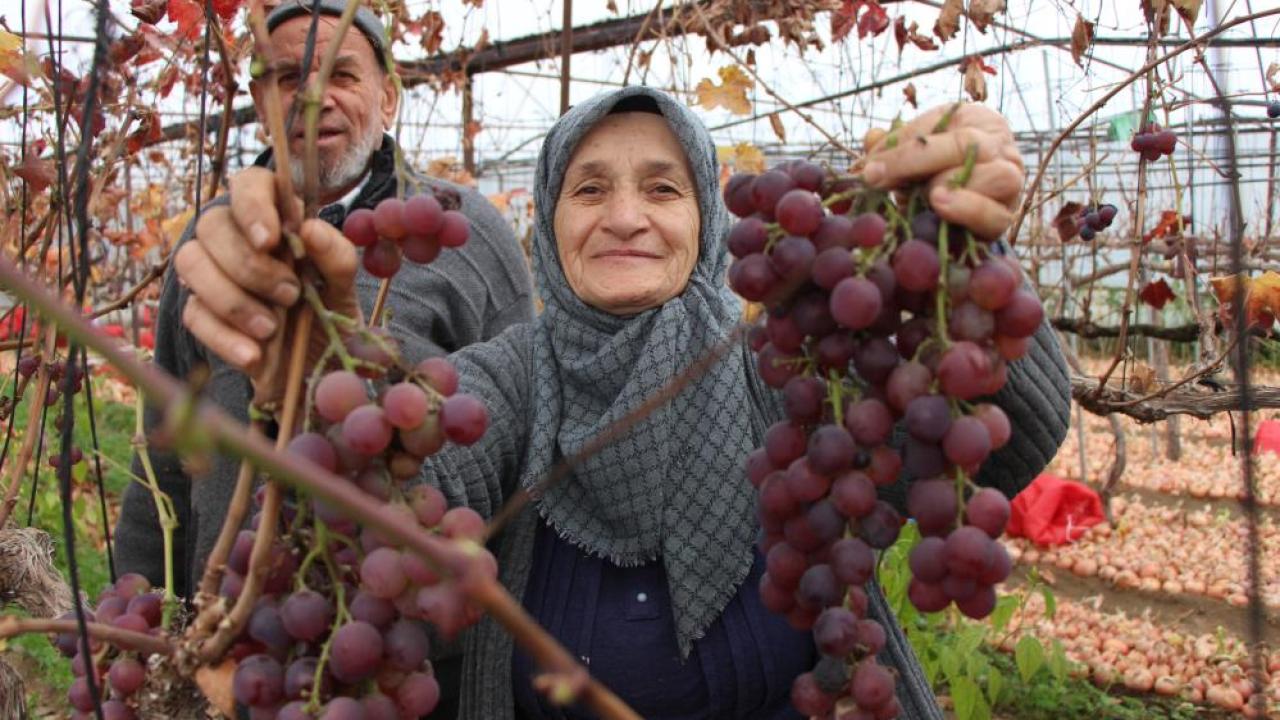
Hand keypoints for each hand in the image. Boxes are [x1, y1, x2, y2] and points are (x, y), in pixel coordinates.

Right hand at [174, 167, 359, 401]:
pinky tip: (254, 354)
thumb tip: (309, 228)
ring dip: (232, 299)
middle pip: (211, 224)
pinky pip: (193, 313)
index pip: (249, 184)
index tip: (271, 240)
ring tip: (272, 328)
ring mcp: (212, 273)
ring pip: (190, 262)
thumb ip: (335, 257)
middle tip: (290, 295)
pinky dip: (225, 336)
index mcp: (275, 219)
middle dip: (250, 265)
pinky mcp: (201, 312)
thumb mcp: (343, 288)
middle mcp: (236, 238)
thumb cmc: (328, 315)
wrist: (315, 370)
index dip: (253, 205)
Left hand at [859, 103, 1023, 239]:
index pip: (938, 123)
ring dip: (948, 184)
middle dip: (913, 161)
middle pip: (965, 144)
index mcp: (976, 121)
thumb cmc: (933, 176)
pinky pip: (994, 214)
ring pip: (991, 175)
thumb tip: (872, 140)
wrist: (960, 215)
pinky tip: (941, 206)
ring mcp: (1010, 182)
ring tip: (924, 195)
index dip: (900, 144)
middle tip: (877, 178)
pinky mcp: (1005, 216)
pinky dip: (967, 209)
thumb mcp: (912, 156)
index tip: (868, 166)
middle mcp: (1000, 147)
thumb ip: (892, 146)